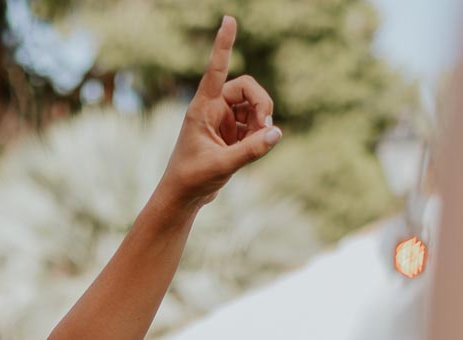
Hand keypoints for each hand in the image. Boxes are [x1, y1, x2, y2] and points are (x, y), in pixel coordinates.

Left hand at [156, 16, 281, 210]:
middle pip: (247, 88)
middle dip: (262, 103)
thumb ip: (251, 150)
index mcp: (202, 107)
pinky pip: (255, 124)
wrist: (185, 197)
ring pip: (254, 106)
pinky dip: (261, 134)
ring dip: (262, 121)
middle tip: (267, 125)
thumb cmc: (193, 178)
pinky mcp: (232, 133)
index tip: (229, 19)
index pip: (216, 69)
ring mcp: (224, 119)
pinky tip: (255, 148)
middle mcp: (213, 108)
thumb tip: (277, 132)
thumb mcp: (223, 164)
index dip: (223, 44)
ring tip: (258, 144)